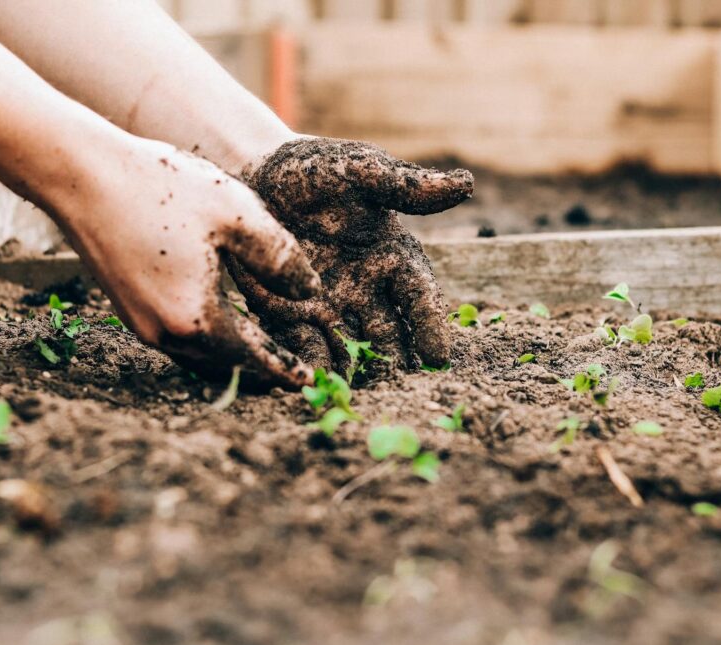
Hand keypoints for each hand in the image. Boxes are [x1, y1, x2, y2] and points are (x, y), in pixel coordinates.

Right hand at [55, 135, 320, 387]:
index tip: (309, 381)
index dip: (284, 370)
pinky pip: (178, 339)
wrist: (82, 175)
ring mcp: (141, 324)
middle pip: (225, 366)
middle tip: (292, 372)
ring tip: (263, 351)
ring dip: (232, 358)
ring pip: (199, 357)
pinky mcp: (127, 308)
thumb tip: (310, 291)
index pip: (253, 359)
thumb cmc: (161, 188)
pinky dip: (207, 340)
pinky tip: (222, 323)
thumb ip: (280, 258)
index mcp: (197, 318)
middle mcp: (165, 333)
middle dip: (260, 371)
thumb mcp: (237, 214)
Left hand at [230, 137, 473, 373]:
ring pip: (352, 349)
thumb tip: (465, 184)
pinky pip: (305, 347)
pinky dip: (312, 366)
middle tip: (402, 390)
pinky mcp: (291, 316)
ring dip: (358, 373)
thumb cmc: (315, 169)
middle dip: (397, 362)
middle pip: (390, 334)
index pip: (419, 296)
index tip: (439, 356)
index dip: (430, 325)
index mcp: (392, 257)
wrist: (254, 175)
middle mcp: (367, 289)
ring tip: (360, 398)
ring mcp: (330, 307)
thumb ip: (405, 185)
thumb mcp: (359, 171)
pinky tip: (314, 385)